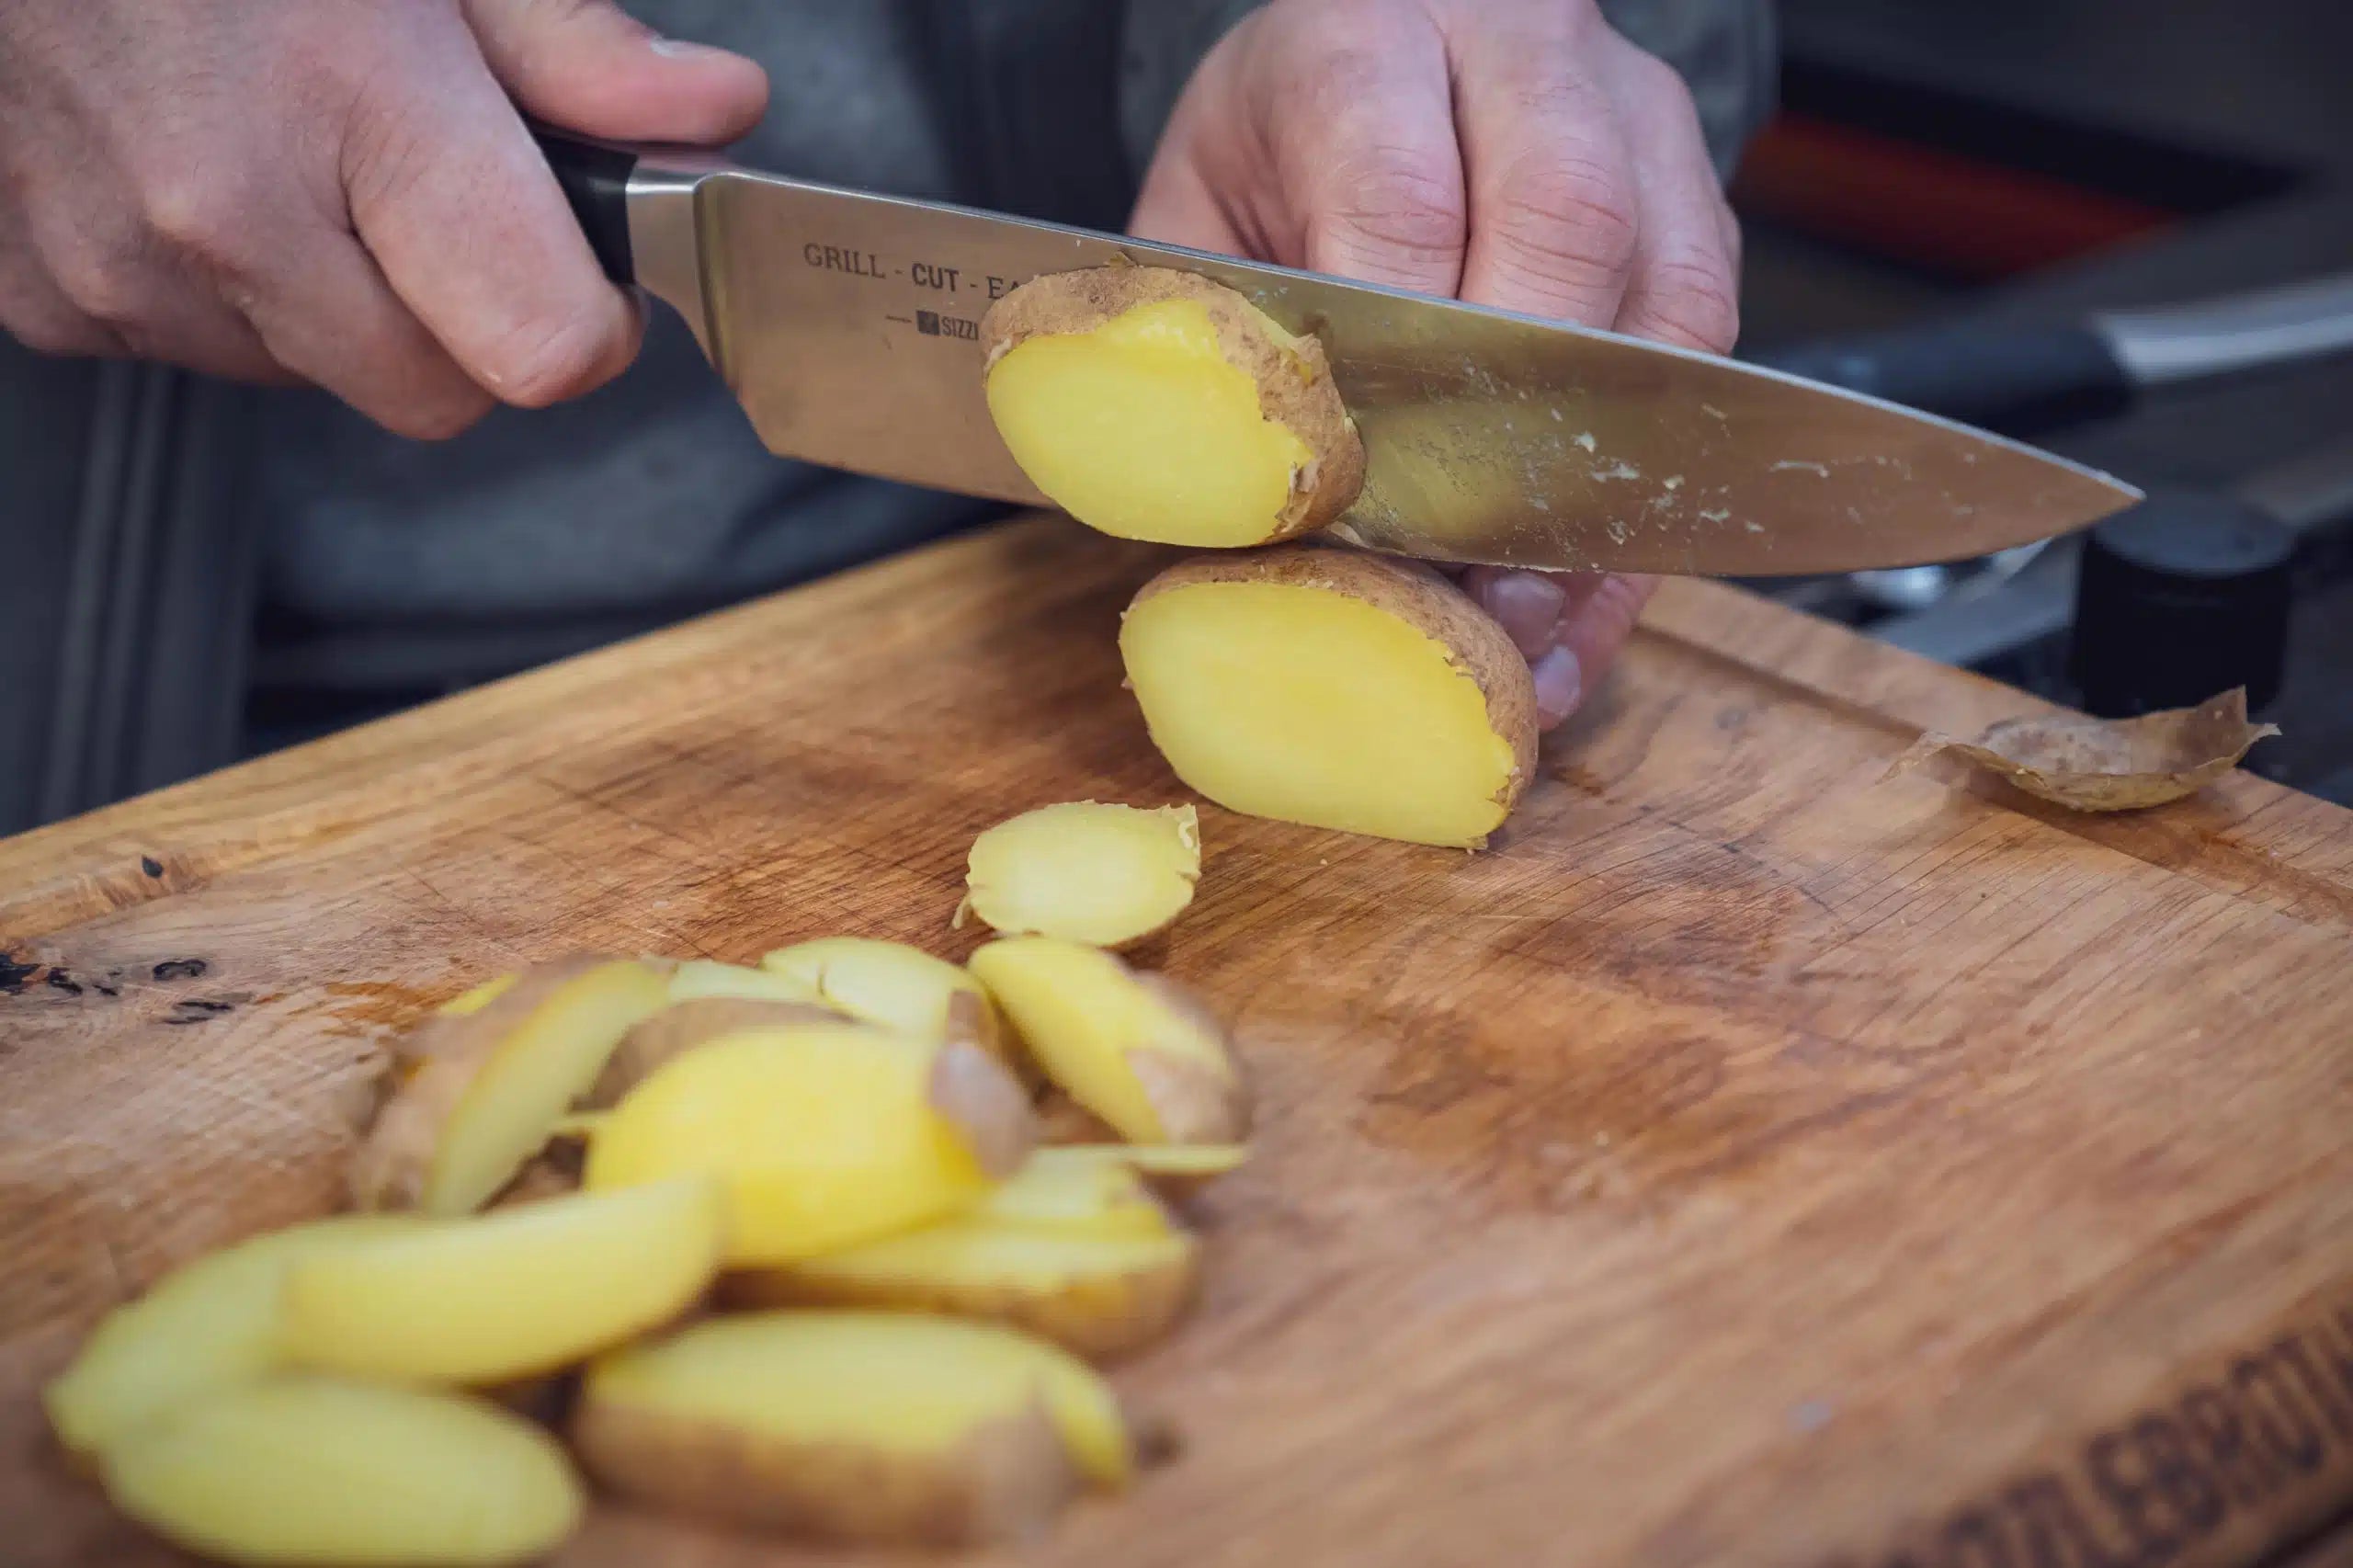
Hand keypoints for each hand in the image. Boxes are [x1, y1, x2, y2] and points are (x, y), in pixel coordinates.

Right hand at [0, 0, 765, 438]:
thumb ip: (572, 47)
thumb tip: (713, 111)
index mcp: (349, 107)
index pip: (542, 348)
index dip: (593, 324)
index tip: (590, 270)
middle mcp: (225, 215)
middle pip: (438, 395)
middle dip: (468, 320)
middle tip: (431, 195)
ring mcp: (119, 270)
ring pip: (316, 376)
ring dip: (335, 298)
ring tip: (285, 145)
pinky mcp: (41, 297)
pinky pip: (192, 346)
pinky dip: (219, 284)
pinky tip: (188, 160)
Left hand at [1131, 0, 1740, 728]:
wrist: (1365, 61)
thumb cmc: (1276, 151)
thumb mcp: (1196, 216)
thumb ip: (1208, 345)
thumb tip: (1232, 531)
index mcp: (1366, 39)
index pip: (1399, 201)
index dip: (1395, 373)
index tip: (1368, 508)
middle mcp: (1526, 57)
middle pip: (1567, 230)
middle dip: (1519, 438)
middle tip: (1467, 596)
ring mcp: (1635, 121)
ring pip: (1668, 305)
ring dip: (1600, 493)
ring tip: (1528, 632)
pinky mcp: (1696, 203)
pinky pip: (1708, 362)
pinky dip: (1642, 504)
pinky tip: (1580, 608)